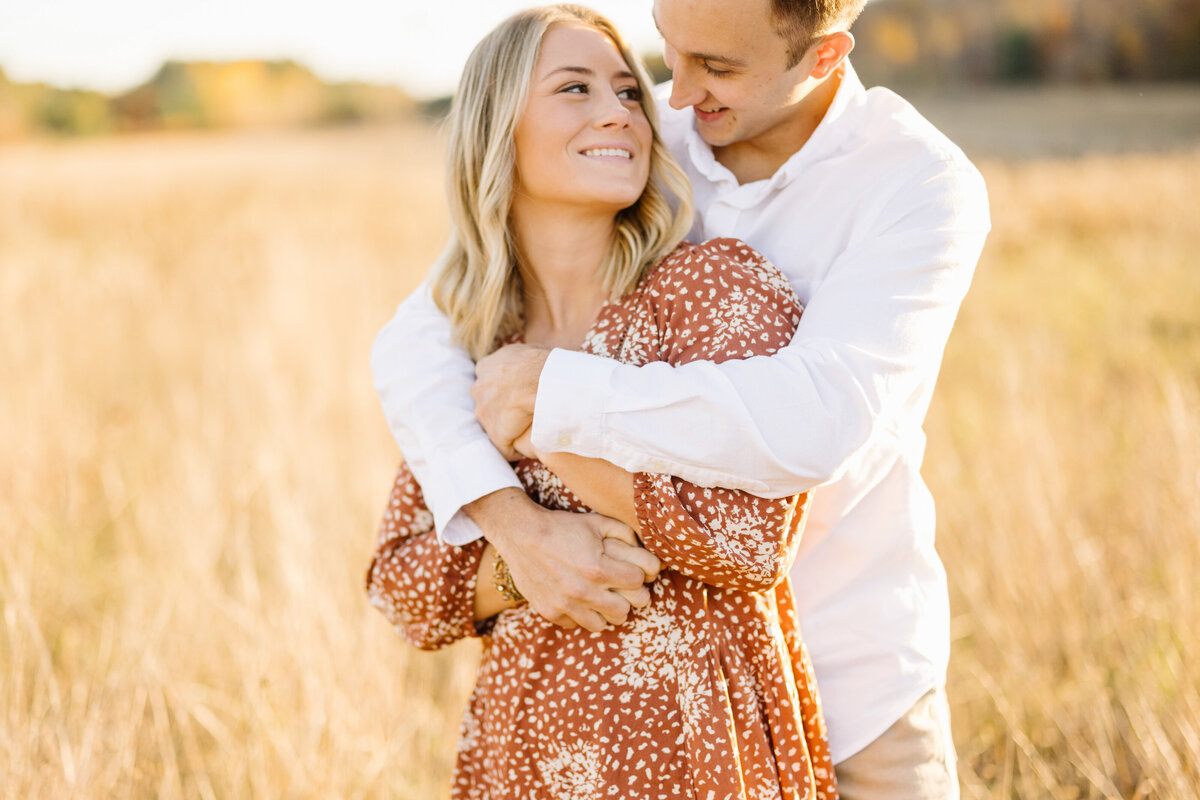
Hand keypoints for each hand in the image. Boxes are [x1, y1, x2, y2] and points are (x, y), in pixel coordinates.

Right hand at [466, 488, 658, 631]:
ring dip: (608, 611)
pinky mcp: (552, 613)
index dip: (640, 575)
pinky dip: (584, 615)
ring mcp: (566, 605)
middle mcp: (584, 592)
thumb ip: (626, 535)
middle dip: (630, 597)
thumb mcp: (597, 522)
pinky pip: (579, 625)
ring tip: (605, 597)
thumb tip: (646, 553)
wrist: (521, 535)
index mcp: (598, 568)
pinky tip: (582, 600)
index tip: (634, 571)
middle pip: (627, 609)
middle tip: (623, 588)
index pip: (638, 583)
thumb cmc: (562, 527)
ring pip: (605, 624)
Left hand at [472, 344, 550, 460]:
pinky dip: (513, 450)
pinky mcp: (496, 432)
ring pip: (494, 423)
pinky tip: (526, 450)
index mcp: (485, 366)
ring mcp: (484, 412)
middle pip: (486, 402)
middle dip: (500, 409)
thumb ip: (514, 359)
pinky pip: (504, 446)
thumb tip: (521, 362)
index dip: (501, 389)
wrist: (541, 380)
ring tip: (527, 432)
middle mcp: (479, 389)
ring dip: (508, 428)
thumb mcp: (522, 351)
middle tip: (522, 413)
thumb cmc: (540, 363)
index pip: (488, 381)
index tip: (515, 394)